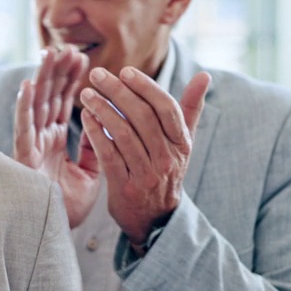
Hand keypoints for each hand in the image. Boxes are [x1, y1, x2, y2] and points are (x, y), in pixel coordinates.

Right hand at [14, 46, 99, 227]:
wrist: (54, 234)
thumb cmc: (66, 206)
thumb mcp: (89, 172)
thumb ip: (94, 147)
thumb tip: (104, 123)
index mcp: (54, 141)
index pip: (63, 104)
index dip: (71, 81)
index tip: (83, 58)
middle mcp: (41, 139)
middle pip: (48, 98)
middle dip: (57, 72)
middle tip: (67, 48)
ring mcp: (31, 147)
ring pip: (35, 105)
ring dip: (42, 79)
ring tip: (50, 55)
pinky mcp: (23, 158)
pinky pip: (24, 128)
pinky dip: (24, 107)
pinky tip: (27, 86)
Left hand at [79, 67, 208, 244]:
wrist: (155, 219)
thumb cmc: (165, 171)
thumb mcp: (182, 144)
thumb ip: (189, 109)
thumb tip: (204, 76)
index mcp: (182, 144)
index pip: (166, 108)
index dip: (146, 88)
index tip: (125, 71)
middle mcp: (167, 159)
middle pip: (143, 118)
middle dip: (118, 92)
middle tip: (97, 75)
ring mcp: (147, 175)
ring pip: (124, 134)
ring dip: (103, 110)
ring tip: (86, 94)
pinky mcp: (125, 188)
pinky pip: (109, 155)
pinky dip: (96, 134)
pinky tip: (86, 118)